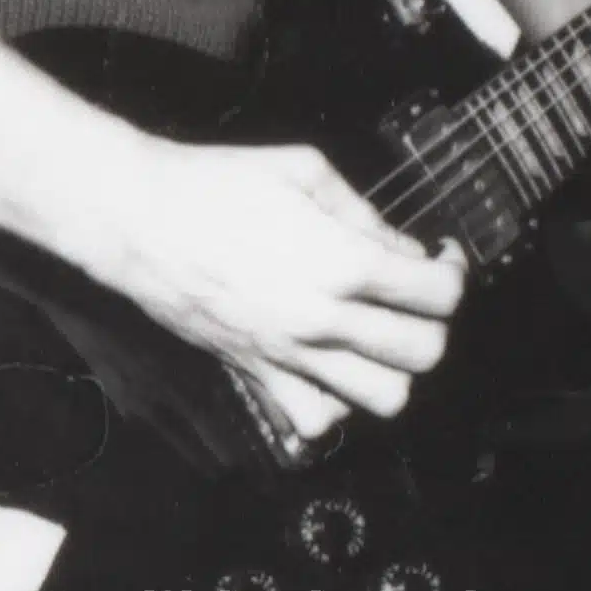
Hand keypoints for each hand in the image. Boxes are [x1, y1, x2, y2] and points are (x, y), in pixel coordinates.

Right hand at [62, 135, 465, 439]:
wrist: (136, 218)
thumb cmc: (214, 184)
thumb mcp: (303, 170)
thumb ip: (364, 213)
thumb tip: (402, 251)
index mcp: (342, 261)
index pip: (438, 293)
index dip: (455, 274)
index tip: (441, 260)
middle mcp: (323, 318)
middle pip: (424, 353)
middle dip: (434, 326)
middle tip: (415, 301)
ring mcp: (288, 354)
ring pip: (383, 399)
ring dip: (394, 371)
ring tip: (378, 341)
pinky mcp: (255, 372)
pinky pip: (313, 419)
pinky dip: (334, 406)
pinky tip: (329, 371)